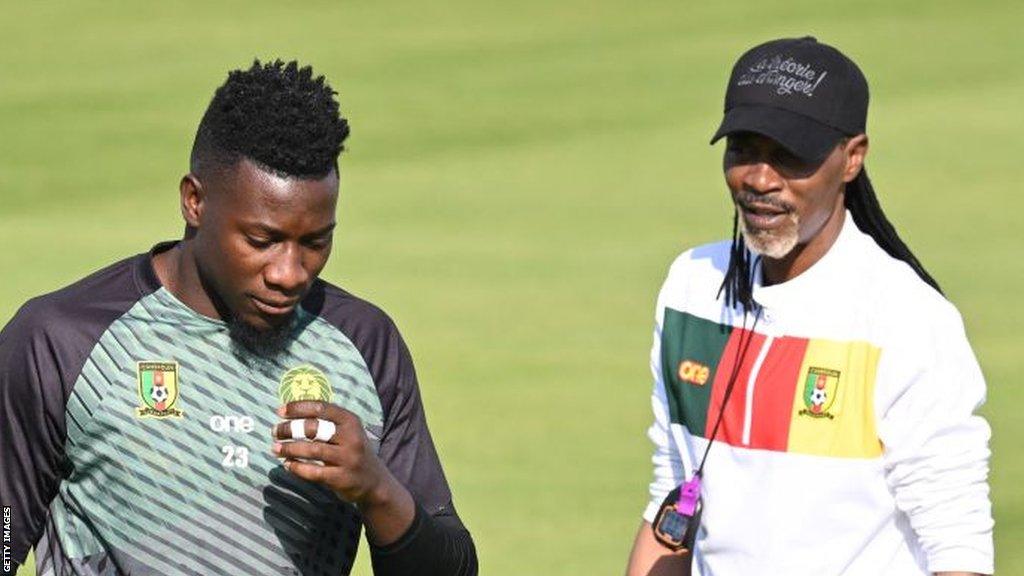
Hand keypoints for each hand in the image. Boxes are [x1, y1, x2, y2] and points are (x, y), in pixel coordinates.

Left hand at [270, 401, 414, 543]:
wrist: (374, 482)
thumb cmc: (353, 451)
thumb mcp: (348, 431)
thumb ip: (327, 422)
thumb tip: (292, 412)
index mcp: (351, 421)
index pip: (321, 408)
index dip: (298, 408)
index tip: (280, 411)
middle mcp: (351, 437)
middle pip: (314, 428)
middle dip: (290, 429)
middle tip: (275, 431)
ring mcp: (347, 458)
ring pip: (312, 450)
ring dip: (289, 449)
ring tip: (275, 449)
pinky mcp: (341, 478)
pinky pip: (313, 472)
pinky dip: (297, 467)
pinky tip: (288, 464)